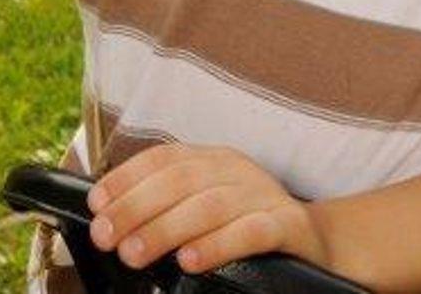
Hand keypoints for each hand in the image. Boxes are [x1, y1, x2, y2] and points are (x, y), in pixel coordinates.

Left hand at [86, 143, 329, 275]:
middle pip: (178, 181)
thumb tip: (114, 220)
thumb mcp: (210, 205)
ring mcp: (264, 195)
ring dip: (164, 229)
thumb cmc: (251, 226)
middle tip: (106, 237)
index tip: (96, 203)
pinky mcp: (289, 225)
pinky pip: (250, 232)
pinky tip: (190, 261)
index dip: (126, 178)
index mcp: (213, 159)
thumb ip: (171, 206)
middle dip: (135, 208)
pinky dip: (217, 245)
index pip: (162, 158)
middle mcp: (236, 169)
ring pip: (207, 205)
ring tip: (134, 253)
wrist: (324, 242)